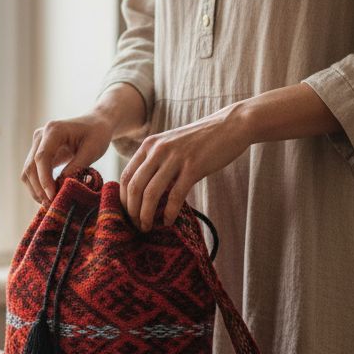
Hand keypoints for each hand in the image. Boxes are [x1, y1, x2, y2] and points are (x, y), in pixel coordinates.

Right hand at [21, 113, 115, 205]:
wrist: (95, 124)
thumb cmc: (97, 135)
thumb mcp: (92, 150)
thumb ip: (77, 167)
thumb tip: (61, 185)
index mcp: (54, 130)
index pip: (42, 157)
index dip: (44, 179)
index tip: (52, 196)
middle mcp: (40, 135)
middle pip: (31, 166)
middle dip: (39, 188)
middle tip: (51, 205)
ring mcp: (37, 143)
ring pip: (28, 171)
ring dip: (36, 189)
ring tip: (49, 204)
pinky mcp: (39, 152)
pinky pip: (33, 171)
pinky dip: (38, 185)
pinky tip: (48, 196)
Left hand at [120, 103, 249, 229]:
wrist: (230, 125)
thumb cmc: (201, 140)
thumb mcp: (171, 144)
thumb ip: (156, 161)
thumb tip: (144, 190)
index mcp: (149, 145)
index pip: (126, 176)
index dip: (123, 199)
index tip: (128, 214)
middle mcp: (158, 150)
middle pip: (134, 187)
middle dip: (132, 211)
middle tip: (136, 226)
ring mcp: (175, 158)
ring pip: (151, 193)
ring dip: (146, 215)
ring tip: (148, 227)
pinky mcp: (193, 167)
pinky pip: (175, 196)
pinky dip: (169, 213)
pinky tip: (169, 222)